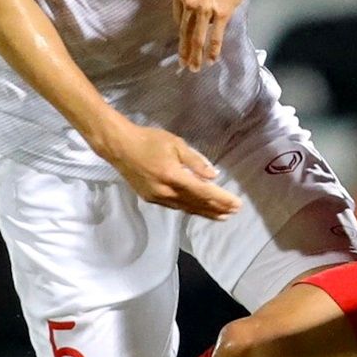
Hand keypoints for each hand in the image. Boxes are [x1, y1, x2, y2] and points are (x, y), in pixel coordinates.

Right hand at [105, 123, 240, 219]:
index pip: (204, 192)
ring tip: (221, 216)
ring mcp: (158, 197)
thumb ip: (195, 161)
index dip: (222, 199)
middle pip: (197, 204)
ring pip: (186, 208)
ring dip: (205, 212)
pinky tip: (197, 210)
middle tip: (234, 213)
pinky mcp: (151, 198)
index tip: (236, 204)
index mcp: (174, 176)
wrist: (119, 147)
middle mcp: (166, 192)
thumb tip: (213, 176)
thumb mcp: (176, 144)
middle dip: (217, 209)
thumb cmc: (149, 140)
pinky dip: (189, 209)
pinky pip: (175, 206)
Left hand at [174, 0, 277, 71]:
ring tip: (195, 68)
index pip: (178, 19)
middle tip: (183, 64)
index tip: (184, 42)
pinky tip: (212, 60)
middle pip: (185, 32)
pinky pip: (215, 36)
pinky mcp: (221, 13)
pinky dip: (213, 50)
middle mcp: (188, 2)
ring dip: (196, 56)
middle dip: (184, 51)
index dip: (182, 32)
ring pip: (197, 38)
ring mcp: (204, 9)